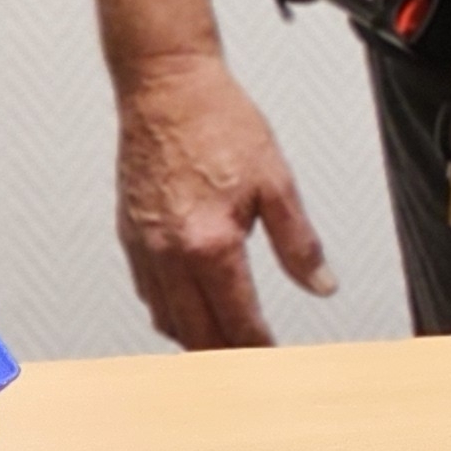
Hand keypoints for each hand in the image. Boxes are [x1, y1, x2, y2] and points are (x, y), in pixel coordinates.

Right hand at [112, 47, 336, 348]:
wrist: (166, 88)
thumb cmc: (218, 122)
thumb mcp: (277, 181)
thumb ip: (300, 243)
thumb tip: (321, 284)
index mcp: (209, 244)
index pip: (236, 319)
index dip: (258, 346)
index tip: (273, 358)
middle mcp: (169, 254)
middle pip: (196, 331)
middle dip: (225, 354)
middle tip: (250, 362)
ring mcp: (143, 247)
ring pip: (166, 318)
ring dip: (194, 338)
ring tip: (223, 345)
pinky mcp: (129, 235)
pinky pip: (147, 291)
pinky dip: (168, 310)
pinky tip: (186, 308)